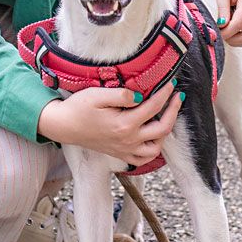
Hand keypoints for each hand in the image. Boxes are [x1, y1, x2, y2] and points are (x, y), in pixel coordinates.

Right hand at [37, 80, 181, 164]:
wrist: (64, 125)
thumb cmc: (79, 108)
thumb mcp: (97, 95)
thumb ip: (121, 95)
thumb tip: (139, 96)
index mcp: (124, 124)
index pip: (154, 107)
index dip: (165, 93)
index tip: (171, 82)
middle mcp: (128, 140)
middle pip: (162, 128)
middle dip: (173, 110)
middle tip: (178, 96)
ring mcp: (125, 149)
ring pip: (156, 147)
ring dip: (166, 131)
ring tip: (167, 116)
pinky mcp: (120, 154)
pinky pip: (143, 159)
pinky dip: (153, 150)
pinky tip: (153, 137)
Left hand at [195, 0, 241, 46]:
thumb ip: (222, 8)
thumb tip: (222, 27)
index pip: (238, 24)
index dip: (224, 32)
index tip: (212, 31)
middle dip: (233, 39)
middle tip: (218, 33)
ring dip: (236, 39)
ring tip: (222, 29)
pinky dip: (238, 36)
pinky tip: (227, 27)